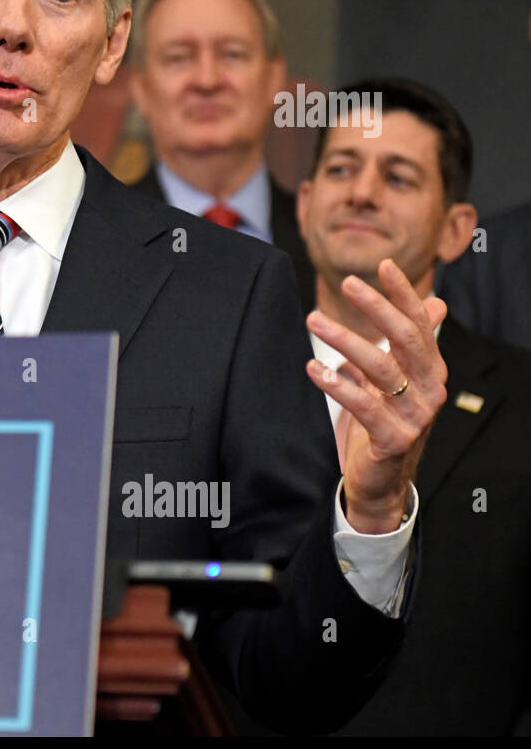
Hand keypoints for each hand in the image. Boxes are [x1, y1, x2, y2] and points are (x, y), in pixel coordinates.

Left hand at [304, 259, 446, 532]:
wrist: (382, 482)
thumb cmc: (384, 423)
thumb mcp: (395, 380)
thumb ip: (406, 346)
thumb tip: (435, 304)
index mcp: (430, 371)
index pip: (420, 324)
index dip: (403, 294)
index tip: (383, 265)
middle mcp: (429, 390)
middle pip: (405, 339)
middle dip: (376, 308)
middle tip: (347, 283)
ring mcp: (415, 416)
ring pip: (381, 368)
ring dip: (345, 340)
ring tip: (315, 319)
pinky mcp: (394, 440)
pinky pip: (364, 406)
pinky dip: (338, 385)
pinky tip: (314, 367)